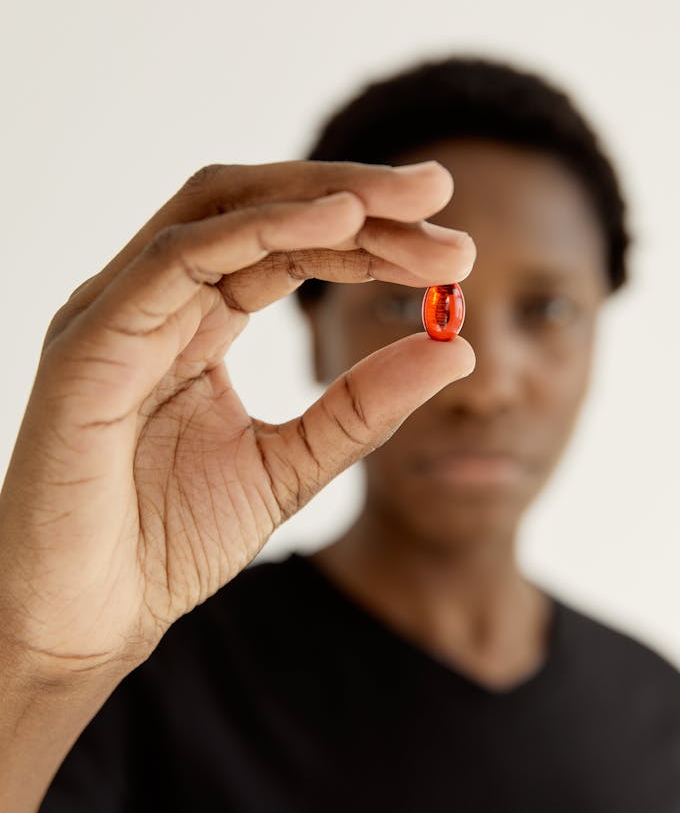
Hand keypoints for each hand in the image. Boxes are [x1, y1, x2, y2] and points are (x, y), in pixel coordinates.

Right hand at [0, 161, 474, 682]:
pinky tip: (338, 221)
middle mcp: (152, 300)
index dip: (369, 234)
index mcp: (193, 321)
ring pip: (220, 213)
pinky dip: (259, 231)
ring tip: (408, 203)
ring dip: (321, 199)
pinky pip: (177, 259)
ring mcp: (115, 312)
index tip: (452, 244)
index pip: (285, 247)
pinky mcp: (89, 341)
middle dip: (353, 194)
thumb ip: (363, 408)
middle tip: (440, 192)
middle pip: (257, 208)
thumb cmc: (166, 542)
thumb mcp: (291, 464)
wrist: (88, 620)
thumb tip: (458, 351)